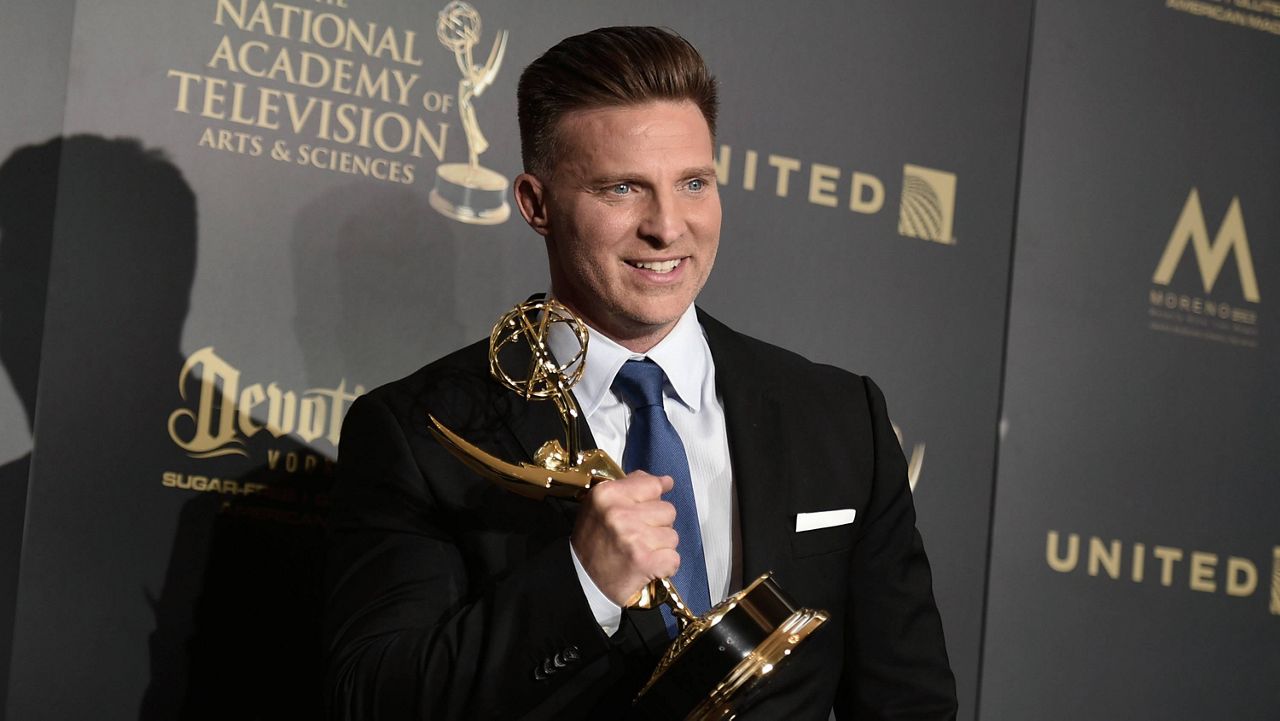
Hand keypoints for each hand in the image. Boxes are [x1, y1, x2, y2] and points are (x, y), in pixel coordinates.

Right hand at [571, 471, 679, 605]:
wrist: (582, 580)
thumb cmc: (593, 542)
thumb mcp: (600, 505)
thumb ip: (631, 487)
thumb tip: (664, 481)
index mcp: (607, 494)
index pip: (652, 485)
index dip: (655, 497)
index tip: (650, 505)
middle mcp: (619, 513)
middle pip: (667, 510)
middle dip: (657, 524)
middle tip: (637, 535)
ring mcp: (633, 537)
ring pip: (672, 536)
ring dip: (660, 546)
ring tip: (640, 551)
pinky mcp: (644, 561)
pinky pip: (673, 558)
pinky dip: (664, 566)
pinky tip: (647, 566)